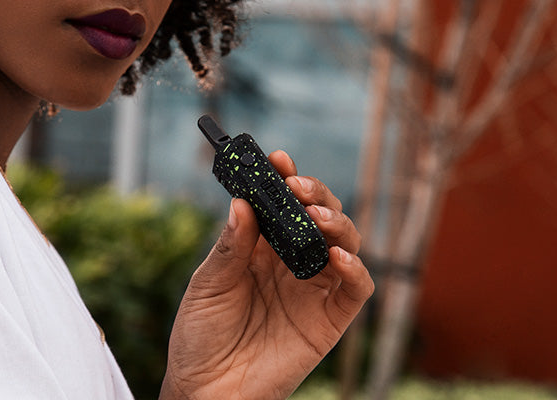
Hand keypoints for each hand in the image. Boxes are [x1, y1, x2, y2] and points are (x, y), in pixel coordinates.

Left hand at [159, 151, 373, 399]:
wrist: (207, 391)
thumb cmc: (200, 336)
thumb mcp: (209, 284)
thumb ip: (231, 246)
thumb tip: (243, 203)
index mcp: (262, 249)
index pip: (282, 206)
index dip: (284, 180)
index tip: (278, 160)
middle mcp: (292, 264)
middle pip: (320, 217)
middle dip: (315, 195)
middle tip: (297, 187)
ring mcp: (314, 290)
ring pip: (345, 244)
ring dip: (337, 225)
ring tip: (315, 218)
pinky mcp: (330, 319)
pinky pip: (356, 289)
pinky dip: (355, 270)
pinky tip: (336, 258)